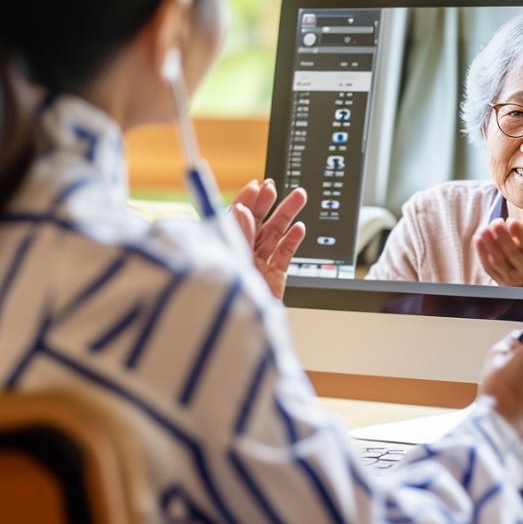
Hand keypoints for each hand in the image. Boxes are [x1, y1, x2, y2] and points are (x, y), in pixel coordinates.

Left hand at [229, 179, 306, 299]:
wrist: (241, 337)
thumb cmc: (223, 302)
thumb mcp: (229, 261)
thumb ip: (237, 235)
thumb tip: (241, 210)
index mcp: (223, 247)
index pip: (234, 217)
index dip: (245, 200)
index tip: (256, 186)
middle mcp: (240, 254)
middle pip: (256, 223)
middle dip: (268, 203)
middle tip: (278, 188)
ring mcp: (257, 266)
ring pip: (274, 235)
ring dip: (287, 215)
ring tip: (299, 198)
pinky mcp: (273, 279)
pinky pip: (284, 255)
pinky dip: (293, 241)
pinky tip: (299, 228)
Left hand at [474, 217, 522, 287]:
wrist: (521, 274)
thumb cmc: (522, 249)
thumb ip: (519, 232)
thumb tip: (505, 224)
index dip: (521, 232)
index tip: (511, 221)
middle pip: (513, 253)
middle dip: (503, 238)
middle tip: (496, 223)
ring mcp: (510, 276)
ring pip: (498, 261)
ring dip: (490, 245)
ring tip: (484, 230)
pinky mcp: (497, 278)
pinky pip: (488, 266)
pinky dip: (481, 253)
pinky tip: (477, 238)